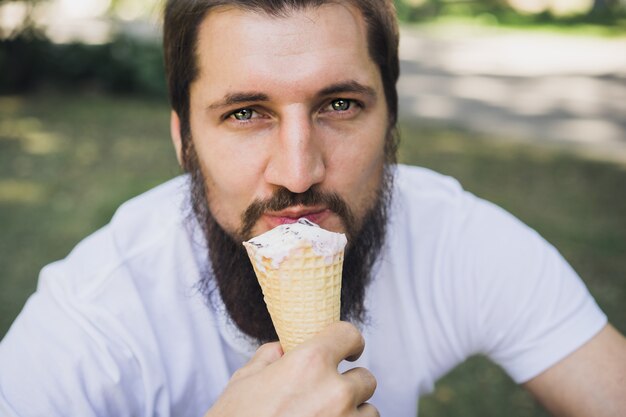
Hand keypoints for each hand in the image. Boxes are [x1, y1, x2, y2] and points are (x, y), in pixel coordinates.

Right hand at [205, 321, 377, 416]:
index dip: (348, 341)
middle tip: (327, 396)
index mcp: (309, 363)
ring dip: (353, 414)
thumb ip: (269, 358)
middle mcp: (335, 391)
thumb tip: (282, 350)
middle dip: (348, 384)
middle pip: (365, 378)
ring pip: (369, 412)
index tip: (348, 351)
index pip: (349, 335)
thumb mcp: (244, 382)